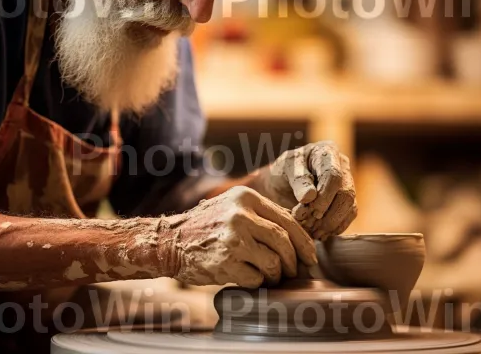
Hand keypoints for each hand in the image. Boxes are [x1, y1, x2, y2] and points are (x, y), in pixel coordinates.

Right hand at [161, 187, 316, 287]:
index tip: (310, 256)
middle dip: (294, 261)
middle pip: (284, 242)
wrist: (169, 241)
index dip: (304, 242)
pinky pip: (256, 278)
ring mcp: (233, 239)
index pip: (288, 220)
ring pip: (274, 263)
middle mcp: (241, 216)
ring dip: (277, 275)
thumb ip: (261, 215)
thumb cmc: (205, 226)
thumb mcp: (232, 207)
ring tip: (271, 277)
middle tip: (295, 271)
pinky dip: (257, 282)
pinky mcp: (226, 263)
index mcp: (246, 198)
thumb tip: (298, 233)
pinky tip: (249, 278)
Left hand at [251, 141, 356, 240]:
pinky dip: (333, 229)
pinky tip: (319, 233)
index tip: (310, 209)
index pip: (333, 175)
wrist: (281, 184)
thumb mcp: (285, 170)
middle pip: (346, 194)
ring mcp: (347, 185)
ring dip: (330, 223)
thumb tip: (310, 197)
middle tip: (308, 223)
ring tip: (311, 230)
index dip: (324, 195)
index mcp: (327, 152)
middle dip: (327, 213)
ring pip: (349, 208)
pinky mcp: (346, 202)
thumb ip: (297, 180)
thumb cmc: (282, 172)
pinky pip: (348, 218)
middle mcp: (342, 167)